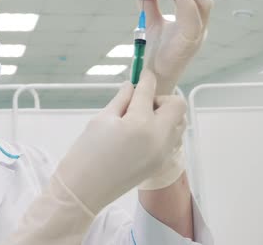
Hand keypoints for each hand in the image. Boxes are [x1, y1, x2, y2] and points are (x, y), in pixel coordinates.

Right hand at [4, 70, 186, 244]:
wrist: (84, 190)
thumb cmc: (86, 152)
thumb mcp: (101, 119)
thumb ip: (121, 100)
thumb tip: (132, 86)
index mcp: (140, 122)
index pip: (148, 90)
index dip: (145, 78)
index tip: (142, 74)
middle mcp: (159, 137)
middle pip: (176, 105)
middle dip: (160, 98)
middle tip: (139, 103)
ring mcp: (164, 152)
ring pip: (178, 123)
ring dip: (165, 115)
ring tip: (140, 120)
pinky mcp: (161, 163)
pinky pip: (172, 139)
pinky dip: (162, 131)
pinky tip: (141, 136)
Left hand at [135, 0, 213, 93]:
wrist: (151, 81)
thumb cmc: (155, 55)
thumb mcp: (150, 24)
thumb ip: (149, 5)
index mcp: (189, 16)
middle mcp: (197, 22)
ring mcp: (197, 32)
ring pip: (201, 0)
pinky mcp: (191, 42)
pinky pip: (195, 18)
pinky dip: (186, 2)